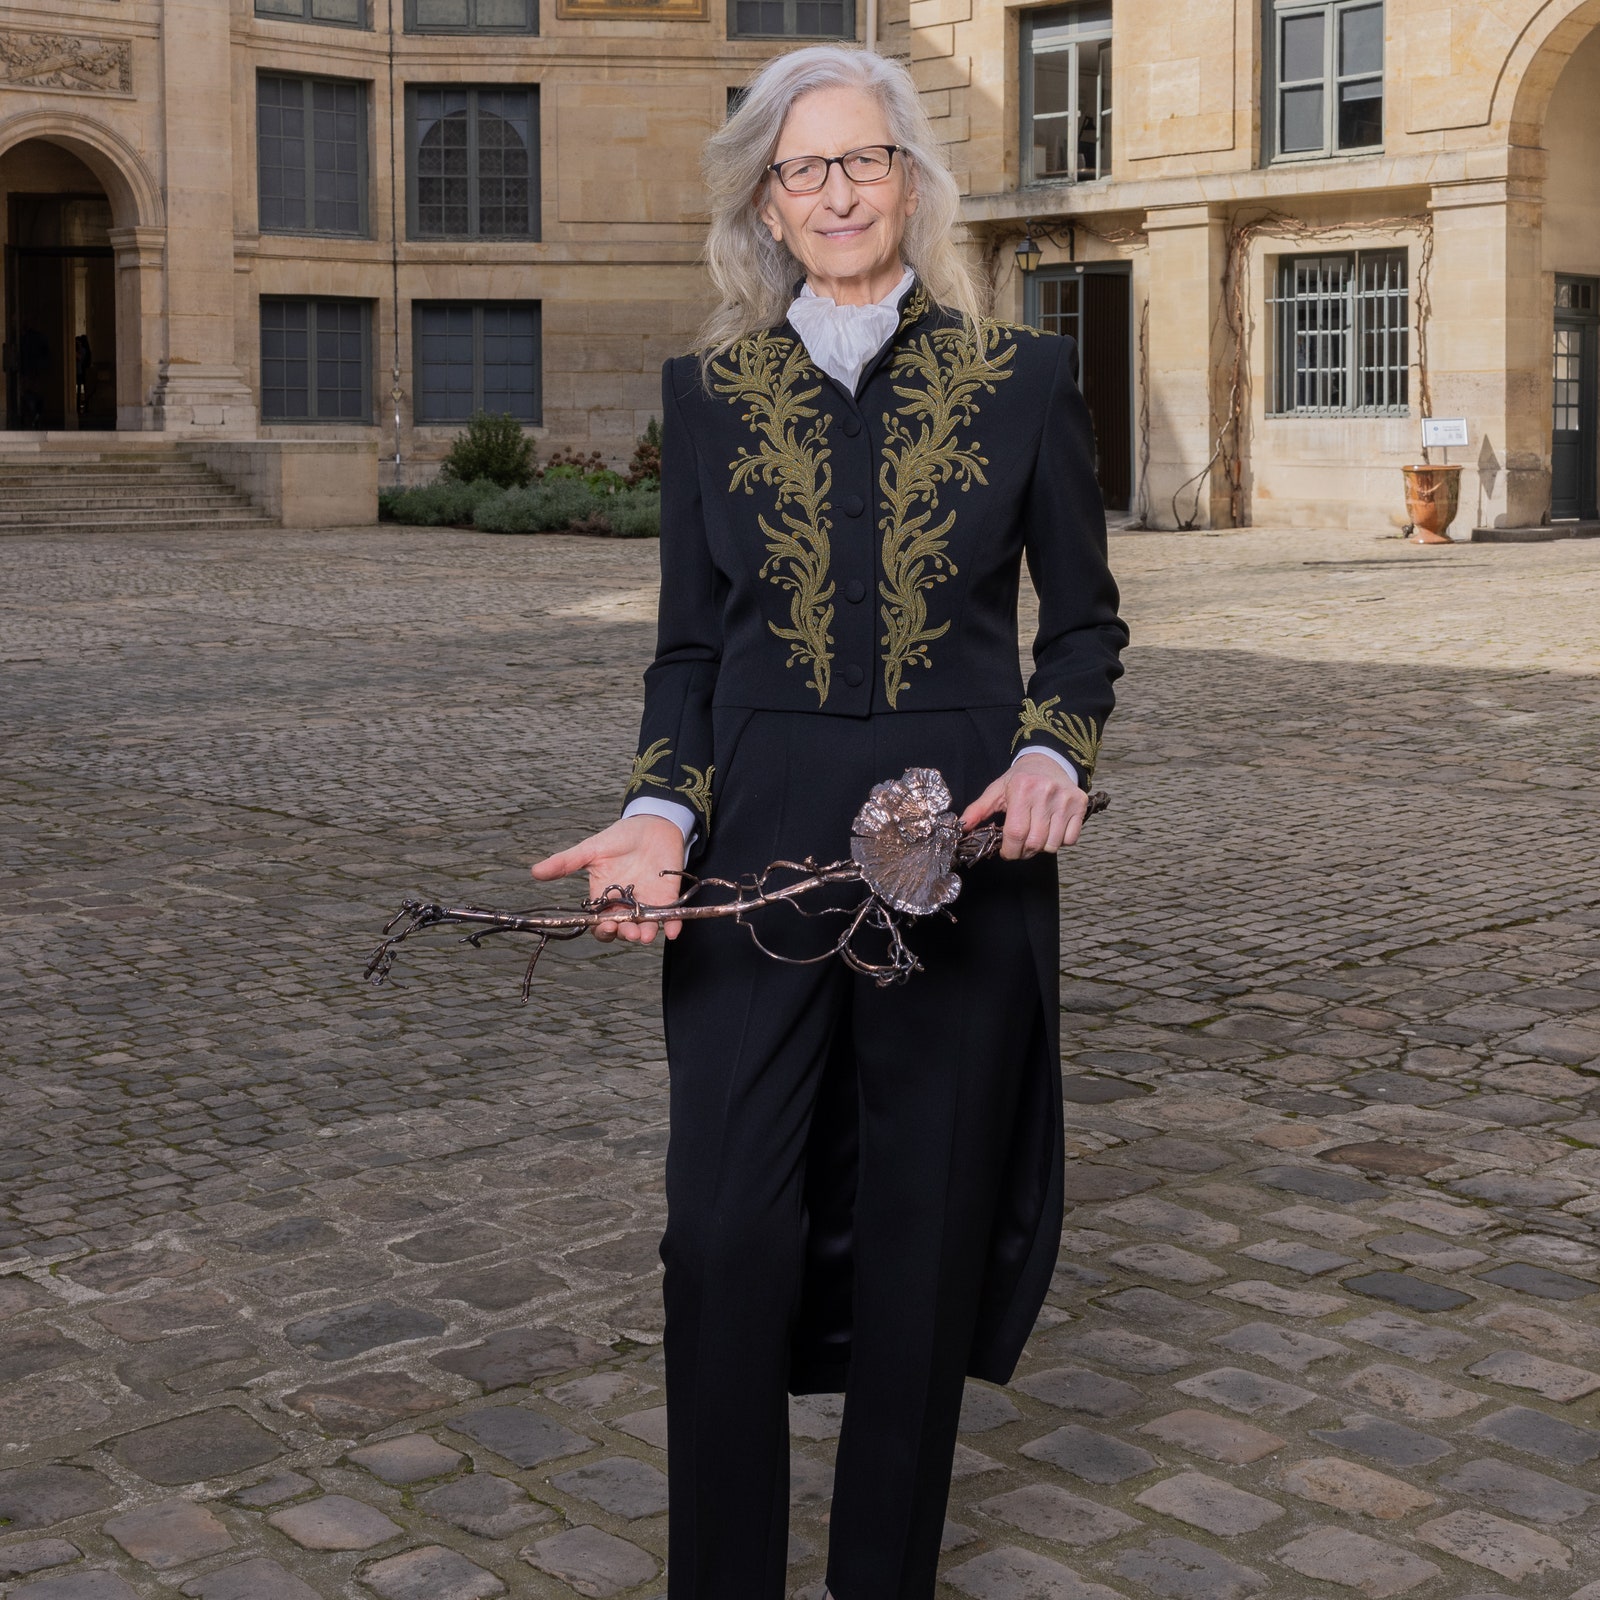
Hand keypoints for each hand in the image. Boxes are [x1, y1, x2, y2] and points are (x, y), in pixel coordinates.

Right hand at [531, 815, 686, 943]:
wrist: (652, 823)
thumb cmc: (620, 837)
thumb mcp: (591, 849)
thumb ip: (566, 862)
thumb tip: (534, 871)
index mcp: (604, 898)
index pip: (601, 924)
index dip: (603, 930)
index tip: (605, 926)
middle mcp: (625, 906)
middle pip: (623, 930)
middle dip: (624, 934)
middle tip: (626, 931)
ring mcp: (648, 903)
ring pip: (646, 928)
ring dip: (646, 934)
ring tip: (645, 934)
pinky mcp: (668, 898)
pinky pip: (672, 918)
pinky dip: (673, 926)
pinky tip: (673, 931)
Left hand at [959, 753, 1088, 859]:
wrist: (1049, 760)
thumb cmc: (1020, 778)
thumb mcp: (997, 790)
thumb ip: (978, 810)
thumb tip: (961, 827)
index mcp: (1023, 789)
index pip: (1015, 834)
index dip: (1009, 850)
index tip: (1006, 852)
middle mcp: (1046, 793)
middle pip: (1035, 843)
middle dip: (1024, 852)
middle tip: (1020, 846)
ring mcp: (1066, 800)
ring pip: (1053, 844)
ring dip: (1042, 848)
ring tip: (1035, 835)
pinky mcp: (1080, 804)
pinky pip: (1070, 839)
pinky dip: (1060, 841)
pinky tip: (1052, 830)